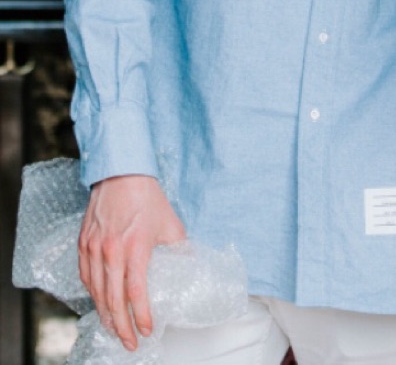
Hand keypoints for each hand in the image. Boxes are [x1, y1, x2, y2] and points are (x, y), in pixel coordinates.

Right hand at [78, 175, 185, 350]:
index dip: (140, 316)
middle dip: (121, 327)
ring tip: (115, 330)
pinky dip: (93, 295)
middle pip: (113, 300)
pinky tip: (100, 303)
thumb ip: (179, 248)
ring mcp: (94, 249)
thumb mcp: (170, 223)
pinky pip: (86, 278)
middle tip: (130, 343)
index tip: (147, 330)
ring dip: (105, 315)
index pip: (135, 293)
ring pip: (96, 293)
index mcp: (135, 247)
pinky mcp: (83, 244)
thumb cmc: (147, 197)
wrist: (121, 173)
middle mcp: (111, 251)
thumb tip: (189, 265)